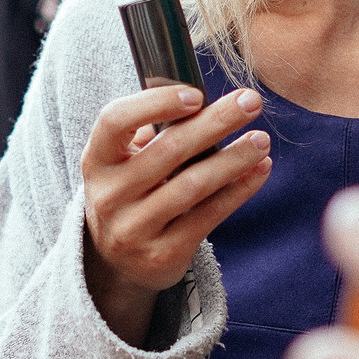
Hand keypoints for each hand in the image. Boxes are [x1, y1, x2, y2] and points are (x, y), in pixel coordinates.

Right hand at [80, 85, 271, 342]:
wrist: (119, 263)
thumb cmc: (132, 193)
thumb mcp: (127, 162)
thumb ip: (153, 131)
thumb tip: (202, 99)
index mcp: (97, 161)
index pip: (115, 121)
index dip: (155, 103)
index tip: (196, 95)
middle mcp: (108, 195)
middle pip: (167, 150)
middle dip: (215, 122)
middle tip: (251, 102)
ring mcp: (133, 229)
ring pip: (193, 185)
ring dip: (234, 158)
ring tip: (261, 140)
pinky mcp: (162, 254)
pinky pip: (208, 215)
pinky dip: (239, 190)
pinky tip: (259, 170)